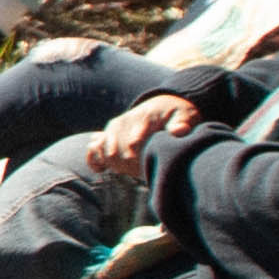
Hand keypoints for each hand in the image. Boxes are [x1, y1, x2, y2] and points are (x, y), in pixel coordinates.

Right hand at [80, 92, 203, 172]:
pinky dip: (95, 160)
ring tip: (128, 172)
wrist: (164, 103)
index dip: (138, 162)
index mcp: (143, 118)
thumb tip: (180, 130)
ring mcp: (114, 127)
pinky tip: (102, 170)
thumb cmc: (177, 113)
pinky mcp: (108, 132)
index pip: (133, 144)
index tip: (146, 172)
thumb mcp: (185, 115)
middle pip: (117, 151)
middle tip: (141, 175)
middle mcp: (124, 122)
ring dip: (115, 165)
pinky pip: (94, 147)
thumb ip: (181, 123)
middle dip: (128, 167)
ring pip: (105, 151)